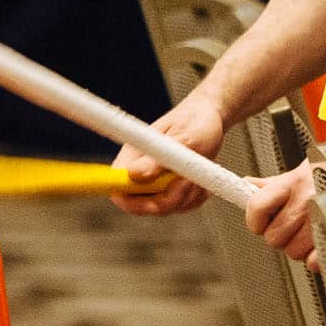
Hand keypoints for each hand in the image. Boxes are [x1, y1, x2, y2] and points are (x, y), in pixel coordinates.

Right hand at [113, 91, 225, 215]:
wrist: (208, 117)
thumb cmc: (193, 121)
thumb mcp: (181, 137)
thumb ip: (158, 158)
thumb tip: (135, 175)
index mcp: (131, 159)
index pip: (117, 190)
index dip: (132, 201)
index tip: (162, 191)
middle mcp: (138, 176)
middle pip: (143, 206)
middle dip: (170, 198)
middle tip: (189, 178)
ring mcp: (155, 187)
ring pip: (167, 208)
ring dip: (187, 194)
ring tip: (198, 169)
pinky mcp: (172, 192)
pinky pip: (183, 206)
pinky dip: (196, 196)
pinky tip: (201, 177)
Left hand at [244, 162, 317, 261]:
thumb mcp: (309, 168)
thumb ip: (276, 183)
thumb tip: (248, 185)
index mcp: (296, 181)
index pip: (256, 208)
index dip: (256, 220)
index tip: (263, 222)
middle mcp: (308, 200)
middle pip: (274, 237)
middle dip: (284, 236)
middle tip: (298, 226)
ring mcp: (325, 219)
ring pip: (293, 253)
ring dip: (302, 248)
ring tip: (317, 231)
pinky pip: (315, 262)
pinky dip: (319, 257)